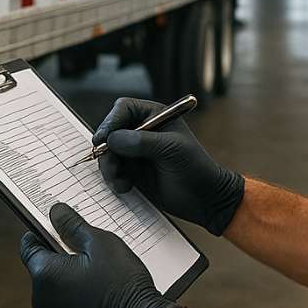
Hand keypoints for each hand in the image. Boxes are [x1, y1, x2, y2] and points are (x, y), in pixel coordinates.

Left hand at [20, 203, 179, 307]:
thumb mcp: (100, 243)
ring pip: (56, 291)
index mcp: (45, 275)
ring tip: (98, 275)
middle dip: (60, 258)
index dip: (40, 233)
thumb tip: (55, 212)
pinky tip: (100, 295)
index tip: (54, 227)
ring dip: (69, 281)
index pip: (28, 247)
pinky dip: (77, 301)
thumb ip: (73, 225)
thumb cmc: (122, 284)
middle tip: (87, 251)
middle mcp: (42, 301)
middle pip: (44, 269)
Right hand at [94, 97, 244, 235]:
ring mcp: (136, 152)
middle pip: (110, 131)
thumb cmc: (195, 166)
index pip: (123, 109)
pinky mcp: (133, 171)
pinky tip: (126, 186)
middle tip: (110, 164)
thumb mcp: (171, 149)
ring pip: (108, 153)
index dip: (111, 121)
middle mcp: (142, 131)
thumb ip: (142, 141)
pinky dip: (114, 179)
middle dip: (106, 148)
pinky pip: (113, 170)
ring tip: (119, 179)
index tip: (103, 138)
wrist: (203, 198)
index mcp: (154, 116)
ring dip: (109, 166)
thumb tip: (113, 139)